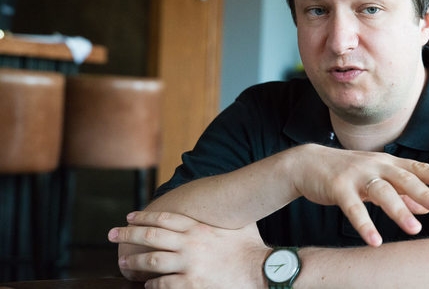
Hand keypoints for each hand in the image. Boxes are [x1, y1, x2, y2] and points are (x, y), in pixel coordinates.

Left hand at [108, 211, 268, 287]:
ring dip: (134, 262)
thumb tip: (228, 204)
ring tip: (123, 262)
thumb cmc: (252, 248)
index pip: (165, 219)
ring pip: (151, 261)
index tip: (130, 217)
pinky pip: (162, 284)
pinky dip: (151, 284)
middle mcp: (190, 244)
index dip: (144, 217)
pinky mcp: (191, 284)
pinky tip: (146, 284)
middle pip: (150, 236)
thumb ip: (226, 216)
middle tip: (111, 234)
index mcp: (199, 227)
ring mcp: (189, 265)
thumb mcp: (238, 224)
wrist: (262, 272)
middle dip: (128, 234)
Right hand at [291, 144, 428, 246]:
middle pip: (403, 178)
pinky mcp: (338, 187)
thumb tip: (426, 207)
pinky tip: (375, 241)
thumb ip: (400, 192)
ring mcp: (356, 175)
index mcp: (386, 163)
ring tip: (415, 230)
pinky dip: (365, 224)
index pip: (416, 168)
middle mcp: (375, 165)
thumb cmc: (347, 172)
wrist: (307, 163)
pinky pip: (353, 208)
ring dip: (399, 211)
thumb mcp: (376, 179)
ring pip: (382, 192)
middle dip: (423, 193)